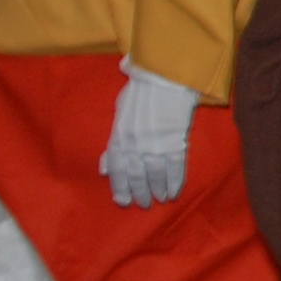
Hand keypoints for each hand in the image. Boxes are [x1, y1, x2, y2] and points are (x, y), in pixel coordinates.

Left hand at [101, 65, 197, 208]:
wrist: (164, 76)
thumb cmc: (142, 91)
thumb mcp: (120, 113)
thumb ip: (114, 142)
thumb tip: (104, 168)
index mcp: (119, 136)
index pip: (117, 168)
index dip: (119, 187)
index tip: (123, 201)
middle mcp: (134, 144)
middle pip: (136, 175)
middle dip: (140, 192)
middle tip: (144, 204)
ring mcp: (155, 143)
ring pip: (155, 174)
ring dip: (157, 189)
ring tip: (161, 199)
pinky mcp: (175, 140)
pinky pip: (174, 167)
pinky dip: (174, 181)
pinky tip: (174, 190)